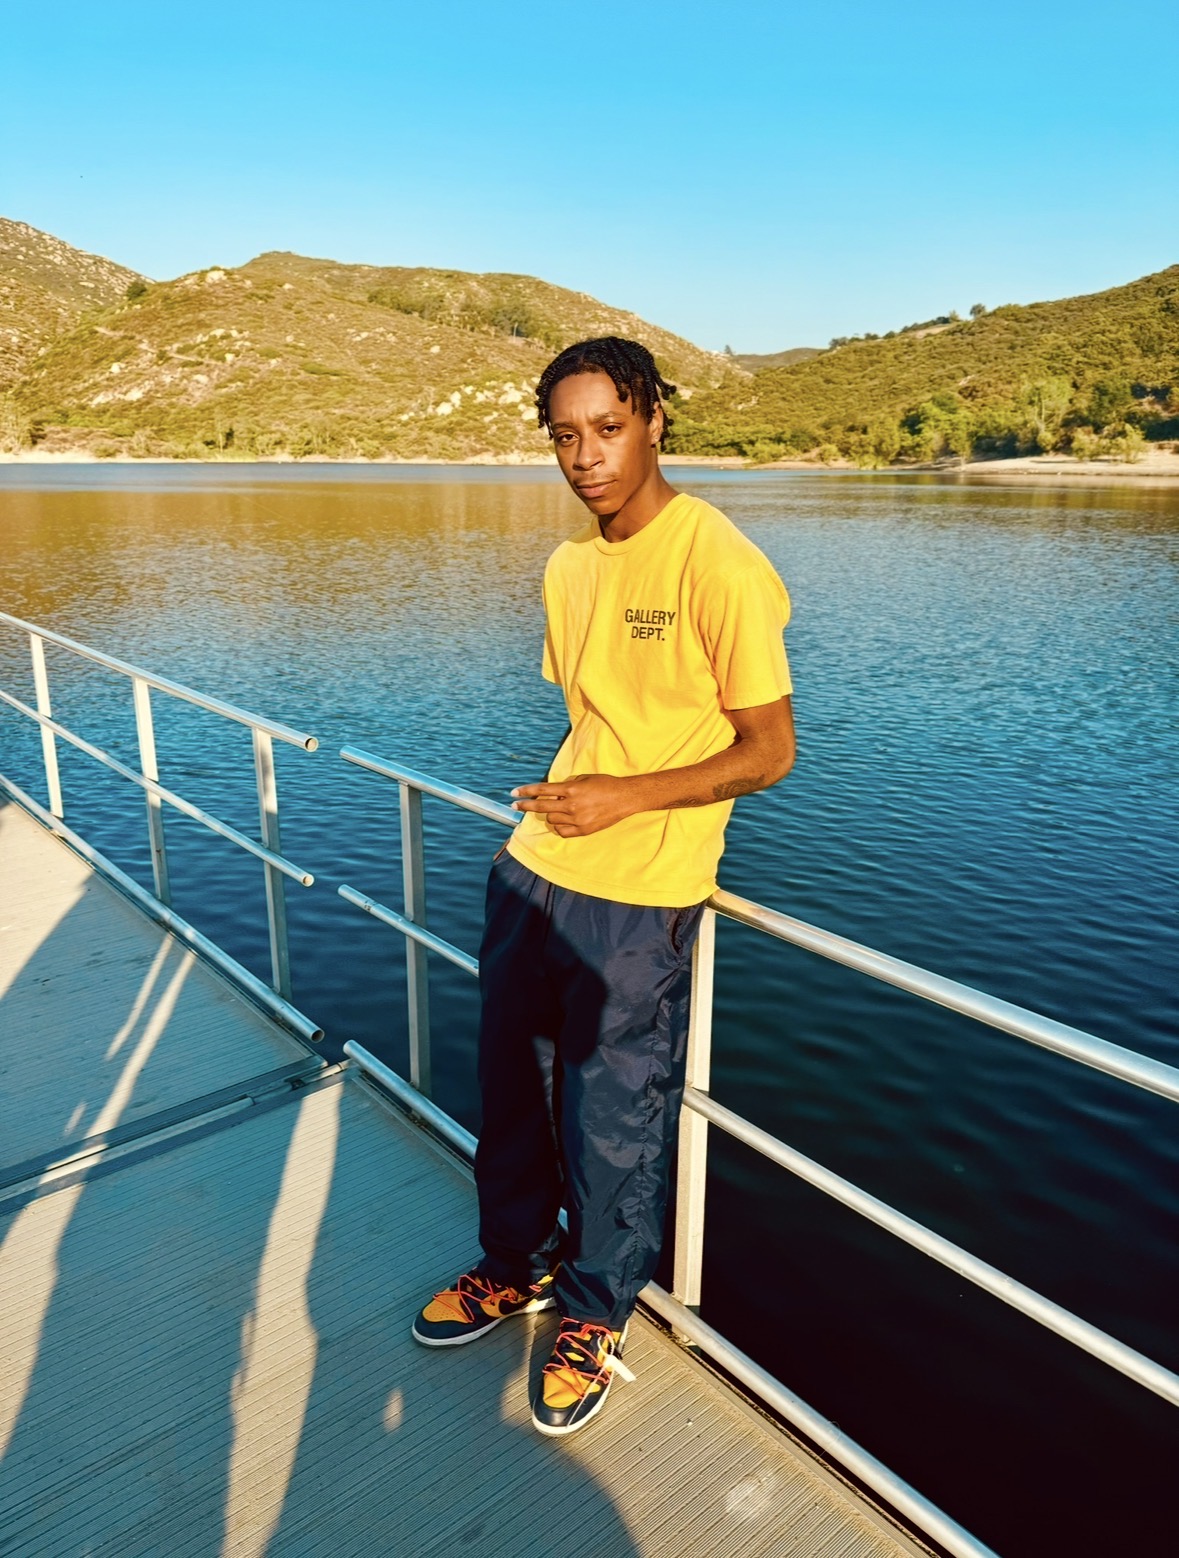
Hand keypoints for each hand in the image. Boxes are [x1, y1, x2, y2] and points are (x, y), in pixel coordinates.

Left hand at [511, 774, 634, 836]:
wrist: (625, 798)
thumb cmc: (605, 784)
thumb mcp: (584, 779)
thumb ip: (566, 786)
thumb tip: (551, 793)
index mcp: (571, 789)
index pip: (542, 790)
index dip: (526, 791)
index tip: (514, 793)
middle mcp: (572, 805)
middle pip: (541, 807)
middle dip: (525, 806)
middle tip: (514, 805)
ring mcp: (577, 819)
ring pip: (552, 820)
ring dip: (550, 814)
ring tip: (559, 809)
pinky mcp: (583, 830)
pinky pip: (562, 831)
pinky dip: (559, 826)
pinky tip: (563, 820)